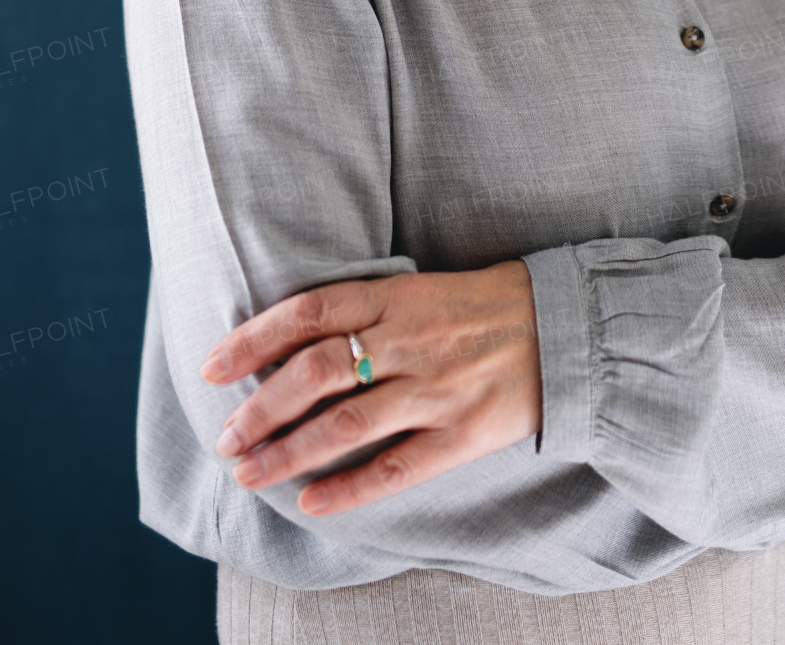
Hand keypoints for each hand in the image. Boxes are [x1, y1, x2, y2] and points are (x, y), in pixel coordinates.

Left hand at [201, 261, 540, 515]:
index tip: (213, 367)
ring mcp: (435, 389)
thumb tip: (293, 342)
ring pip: (345, 425)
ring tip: (249, 473)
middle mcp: (409, 341)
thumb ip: (366, 312)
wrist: (564, 326)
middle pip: (316, 372)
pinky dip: (349, 489)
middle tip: (226, 438)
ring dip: (288, 453)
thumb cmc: (484, 305)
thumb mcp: (421, 288)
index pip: (309, 312)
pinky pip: (395, 468)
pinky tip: (312, 503)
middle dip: (260, 408)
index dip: (254, 338)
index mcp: (396, 297)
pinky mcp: (462, 433)